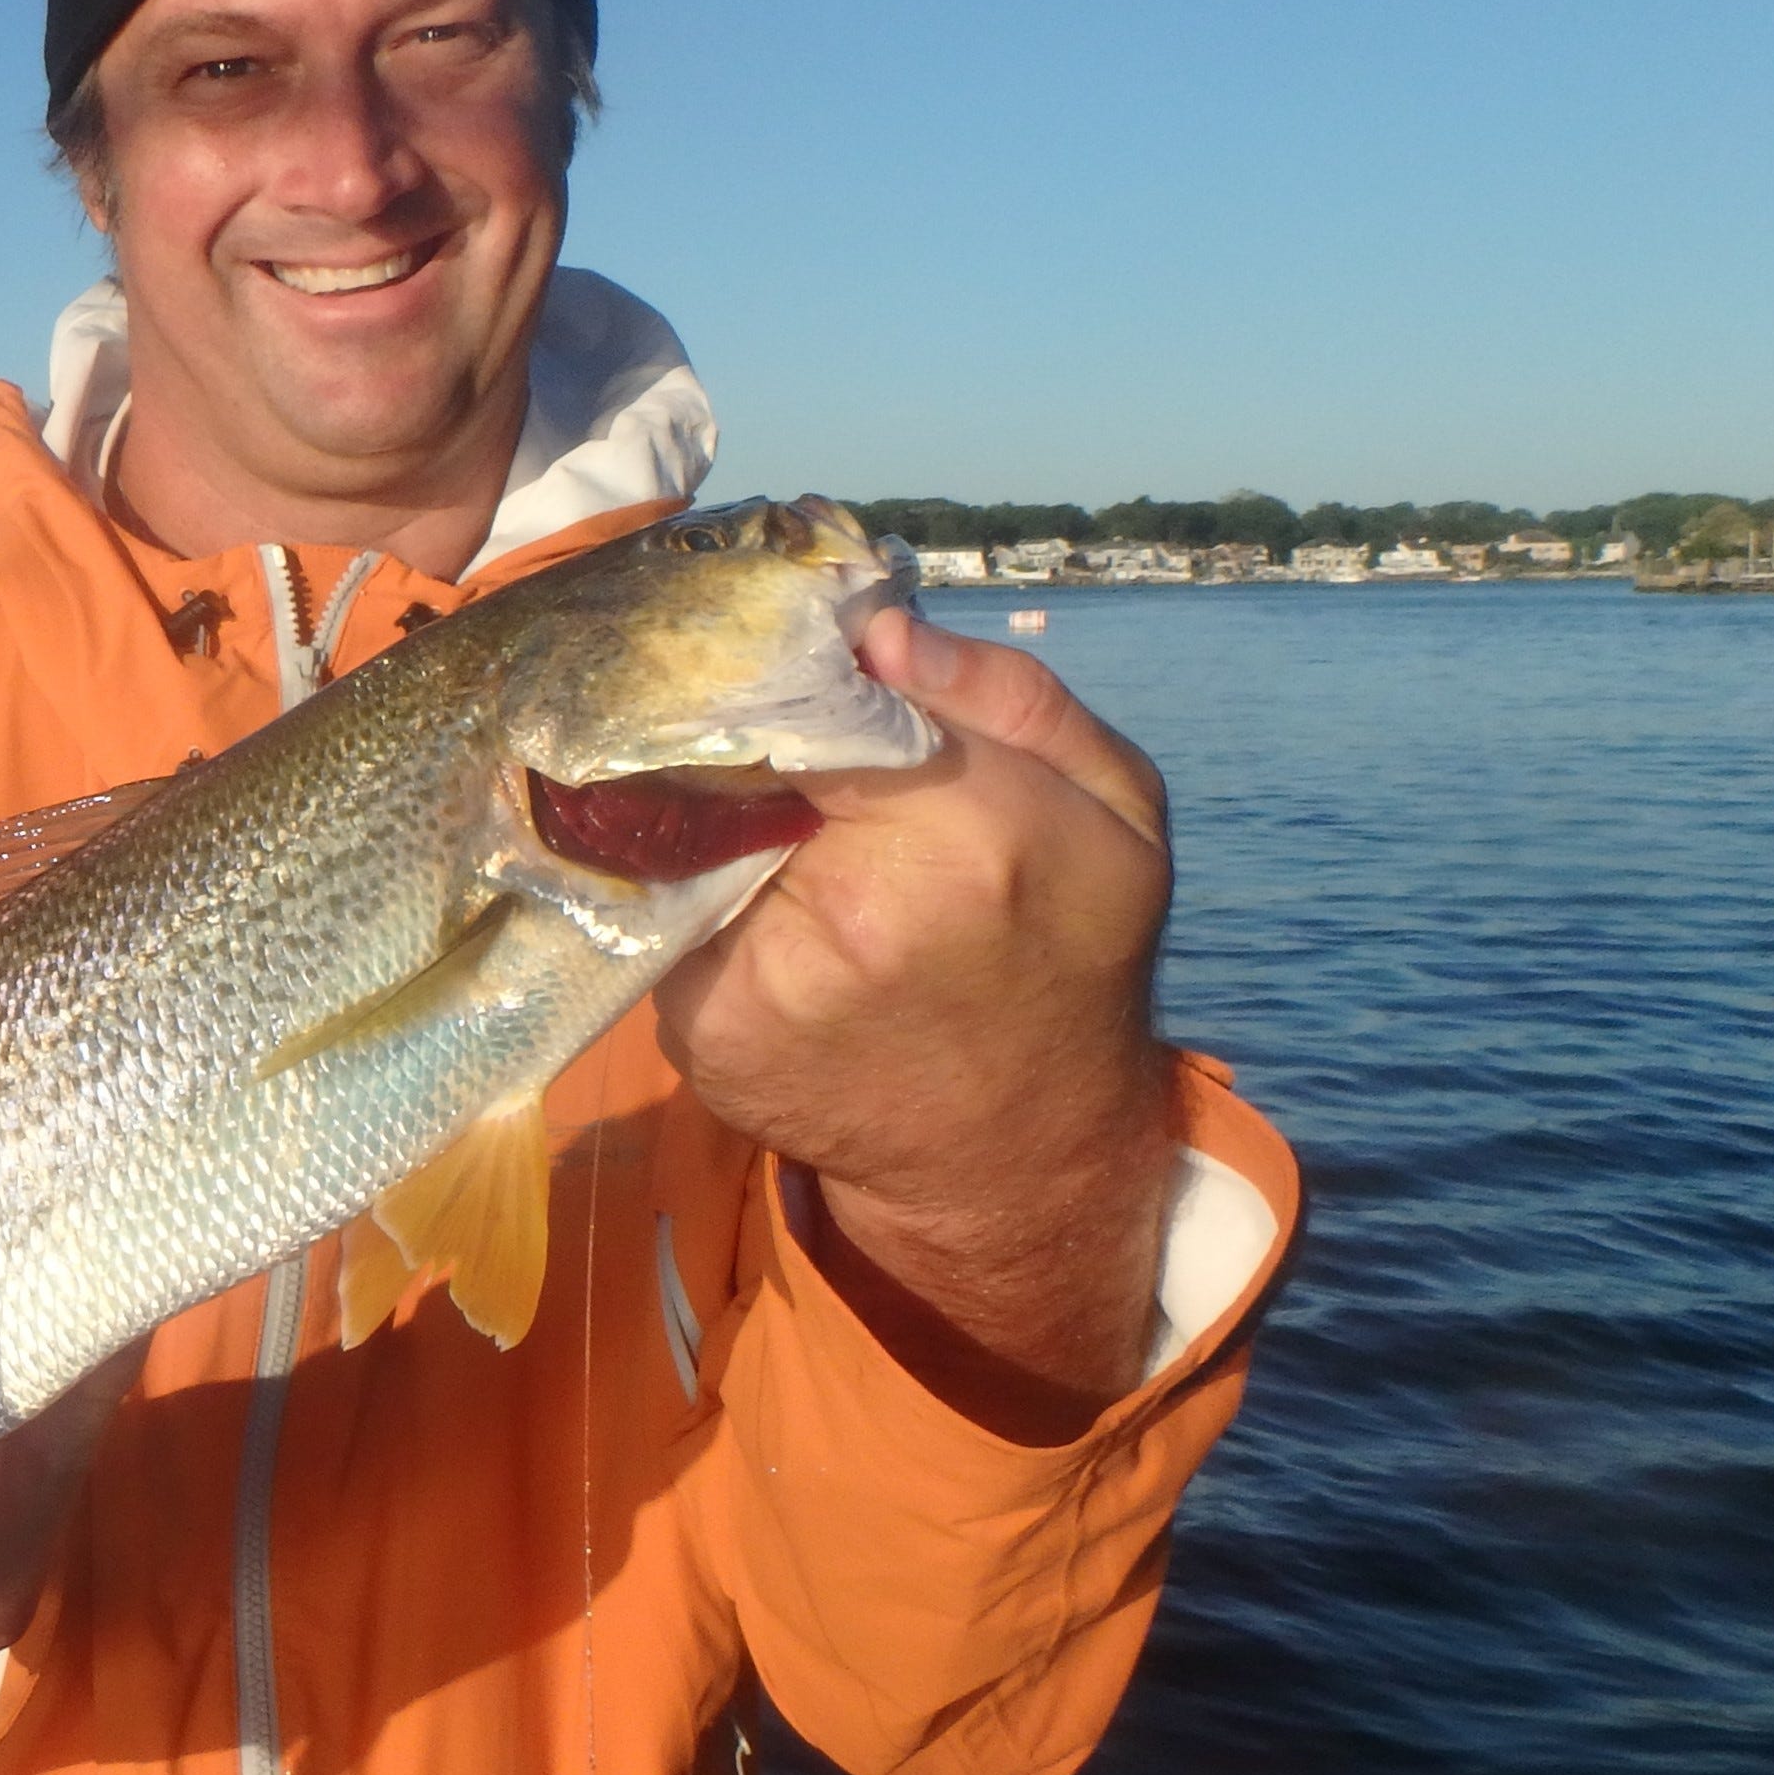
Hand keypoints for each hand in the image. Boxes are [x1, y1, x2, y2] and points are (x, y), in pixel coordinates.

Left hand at [654, 607, 1179, 1437]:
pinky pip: (661, 913)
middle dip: (711, 724)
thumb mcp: (1111, 807)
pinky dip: (682, 886)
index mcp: (961, 837)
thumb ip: (1006, 695)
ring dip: (687, 805)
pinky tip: (735, 887)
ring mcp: (756, 987)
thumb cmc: (1071, 951)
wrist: (1017, 1149)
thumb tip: (874, 625)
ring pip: (673, 837)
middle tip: (718, 698)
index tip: (754, 643)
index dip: (767, 662)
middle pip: (720, 762)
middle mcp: (846, 916)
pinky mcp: (699, 1036)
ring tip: (737, 799)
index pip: (806, 698)